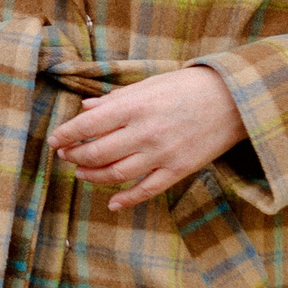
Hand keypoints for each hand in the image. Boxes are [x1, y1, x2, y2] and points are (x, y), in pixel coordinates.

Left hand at [46, 66, 246, 210]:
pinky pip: (147, 190)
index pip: (89, 125)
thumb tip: (86, 108)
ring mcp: (162, 154)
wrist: (233, 100)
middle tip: (65, 155)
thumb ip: (116, 99)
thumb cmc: (186, 87)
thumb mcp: (148, 85)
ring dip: (93, 175)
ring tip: (80, 172)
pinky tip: (112, 202)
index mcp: (135, 106)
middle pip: (98, 152)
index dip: (67, 134)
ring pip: (117, 174)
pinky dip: (126, 199)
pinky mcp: (179, 170)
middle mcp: (145, 132)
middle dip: (75, 155)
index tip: (54, 140)